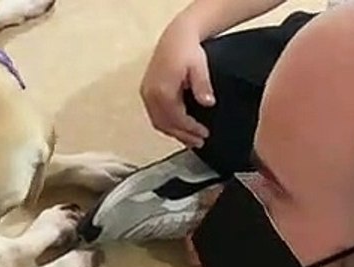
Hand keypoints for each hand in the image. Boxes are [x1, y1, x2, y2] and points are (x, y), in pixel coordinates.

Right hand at [140, 16, 213, 147]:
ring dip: (173, 132)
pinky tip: (177, 127)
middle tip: (198, 143)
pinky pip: (155, 115)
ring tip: (189, 139)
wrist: (175, 38)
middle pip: (165, 124)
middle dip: (182, 135)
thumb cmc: (188, 51)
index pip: (176, 118)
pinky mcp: (146, 92)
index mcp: (162, 91)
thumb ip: (202, 86)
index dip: (190, 129)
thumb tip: (207, 103)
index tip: (204, 134)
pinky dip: (166, 124)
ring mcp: (146, 94)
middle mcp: (150, 95)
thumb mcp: (199, 67)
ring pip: (158, 122)